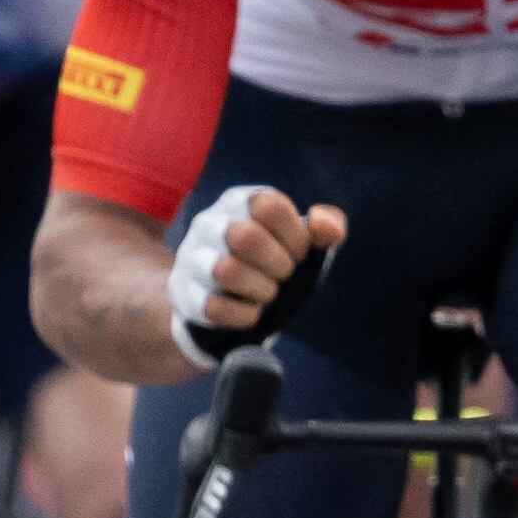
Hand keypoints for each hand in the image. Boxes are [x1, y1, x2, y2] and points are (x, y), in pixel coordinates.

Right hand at [169, 185, 349, 363]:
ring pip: (225, 271)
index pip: (270, 206)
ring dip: (261, 290)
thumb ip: (326, 227)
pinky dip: (244, 315)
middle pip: (245, 236)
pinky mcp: (185, 294)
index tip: (299, 252)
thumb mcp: (302, 239)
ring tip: (267, 292)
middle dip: (278, 264)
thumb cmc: (272, 258)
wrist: (229, 296)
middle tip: (285, 274)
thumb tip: (332, 231)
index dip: (295, 236)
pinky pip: (214, 308)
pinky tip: (251, 310)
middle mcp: (210, 223)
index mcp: (240, 202)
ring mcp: (192, 258)